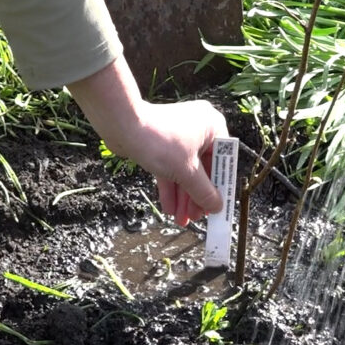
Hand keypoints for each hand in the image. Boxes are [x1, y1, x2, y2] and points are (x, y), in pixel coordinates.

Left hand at [68, 57, 228, 225]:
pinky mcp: (162, 144)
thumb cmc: (160, 142)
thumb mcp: (186, 171)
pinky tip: (169, 208)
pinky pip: (171, 168)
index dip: (219, 187)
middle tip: (195, 217)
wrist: (122, 125)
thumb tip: (218, 207)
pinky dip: (170, 187)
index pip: (222, 162)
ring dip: (183, 197)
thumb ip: (204, 191)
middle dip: (196, 196)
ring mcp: (179, 136)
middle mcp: (199, 129)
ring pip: (185, 171)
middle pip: (202, 169)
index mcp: (213, 127)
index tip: (216, 207)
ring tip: (180, 219)